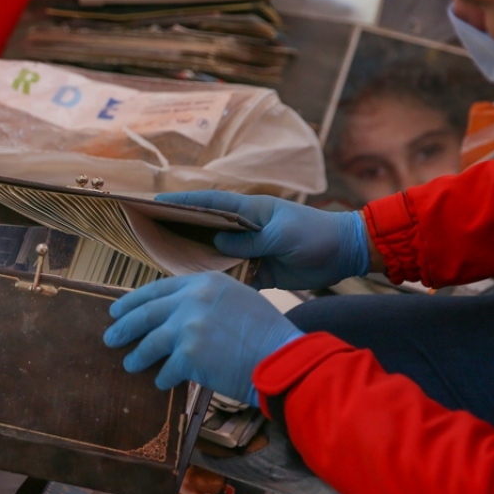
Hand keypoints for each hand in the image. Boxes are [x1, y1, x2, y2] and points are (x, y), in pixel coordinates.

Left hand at [104, 272, 303, 405]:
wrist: (281, 359)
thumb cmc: (265, 332)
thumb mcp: (237, 298)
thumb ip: (205, 299)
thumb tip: (173, 311)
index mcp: (203, 282)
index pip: (157, 289)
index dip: (133, 301)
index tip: (116, 310)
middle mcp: (192, 300)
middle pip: (145, 314)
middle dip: (124, 328)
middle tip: (110, 338)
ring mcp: (188, 328)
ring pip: (149, 344)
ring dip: (137, 357)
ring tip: (130, 364)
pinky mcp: (188, 356)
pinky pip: (165, 369)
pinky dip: (162, 378)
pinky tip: (162, 382)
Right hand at [156, 191, 369, 289]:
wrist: (343, 254)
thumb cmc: (315, 235)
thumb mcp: (282, 234)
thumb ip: (250, 240)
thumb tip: (217, 243)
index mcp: (250, 211)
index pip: (210, 203)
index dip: (184, 202)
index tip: (156, 202)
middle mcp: (244, 229)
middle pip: (205, 229)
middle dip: (180, 231)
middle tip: (150, 236)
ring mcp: (249, 250)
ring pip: (215, 255)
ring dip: (196, 260)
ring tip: (165, 267)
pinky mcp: (257, 271)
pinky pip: (231, 276)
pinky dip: (217, 282)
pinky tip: (197, 291)